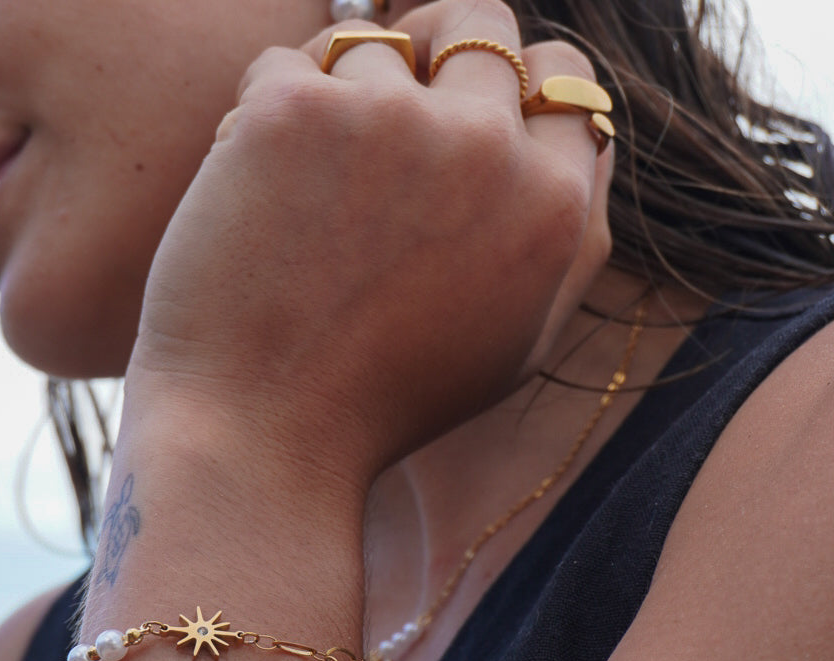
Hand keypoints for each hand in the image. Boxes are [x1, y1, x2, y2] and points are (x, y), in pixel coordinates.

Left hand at [129, 0, 611, 481]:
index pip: (564, 77)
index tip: (461, 104)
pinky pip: (282, 64)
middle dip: (432, 50)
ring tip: (303, 191)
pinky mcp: (295, 114)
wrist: (261, 441)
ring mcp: (390, 122)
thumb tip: (583, 136)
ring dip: (337, 97)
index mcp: (553, 208)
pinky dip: (263, 117)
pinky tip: (252, 194)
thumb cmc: (380, 406)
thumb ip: (566, 236)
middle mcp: (486, 150)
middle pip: (478, 23)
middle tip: (376, 108)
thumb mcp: (514, 343)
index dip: (511, 81)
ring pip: (371, 43)